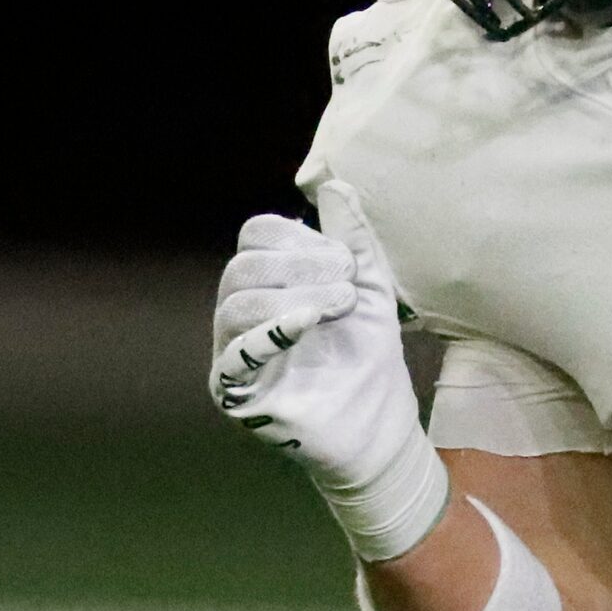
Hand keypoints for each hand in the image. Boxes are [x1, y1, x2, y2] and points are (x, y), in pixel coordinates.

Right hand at [209, 180, 447, 559]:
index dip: (301, 237)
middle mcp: (239, 315)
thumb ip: (351, 239)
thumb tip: (335, 184)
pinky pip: (235, 355)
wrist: (380, 425)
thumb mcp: (369, 288)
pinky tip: (308, 323)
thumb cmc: (367, 357)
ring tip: (341, 308)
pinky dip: (271, 331)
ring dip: (296, 295)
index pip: (256, 235)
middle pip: (244, 266)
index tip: (347, 262)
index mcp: (267, 283)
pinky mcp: (236, 394)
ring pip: (236, 303)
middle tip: (348, 288)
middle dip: (302, 265)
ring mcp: (231, 355)